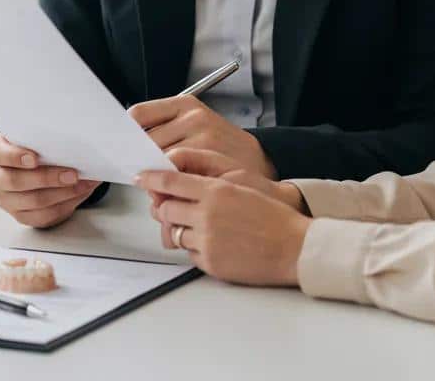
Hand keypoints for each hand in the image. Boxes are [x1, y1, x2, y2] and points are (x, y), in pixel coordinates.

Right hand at [0, 133, 100, 227]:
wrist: (29, 164)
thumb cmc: (31, 146)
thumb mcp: (30, 135)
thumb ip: (41, 137)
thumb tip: (69, 138)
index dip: (16, 157)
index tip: (35, 158)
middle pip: (16, 182)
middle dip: (48, 178)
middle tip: (72, 174)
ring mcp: (5, 199)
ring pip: (33, 202)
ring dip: (62, 193)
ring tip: (82, 184)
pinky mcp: (20, 215)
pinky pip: (43, 216)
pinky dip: (65, 204)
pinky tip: (78, 193)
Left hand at [128, 95, 277, 178]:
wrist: (260, 163)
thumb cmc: (224, 147)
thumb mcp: (198, 125)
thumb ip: (168, 128)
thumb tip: (131, 141)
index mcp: (187, 105)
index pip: (140, 114)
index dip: (127, 131)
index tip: (120, 142)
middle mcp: (194, 119)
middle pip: (146, 140)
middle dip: (140, 157)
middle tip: (138, 168)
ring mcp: (202, 141)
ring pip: (158, 161)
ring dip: (152, 175)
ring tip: (157, 182)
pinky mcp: (207, 163)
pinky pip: (173, 179)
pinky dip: (167, 188)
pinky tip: (173, 190)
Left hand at [146, 148, 305, 246]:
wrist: (292, 245)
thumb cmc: (270, 211)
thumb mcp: (240, 180)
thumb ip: (207, 172)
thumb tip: (178, 170)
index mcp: (215, 191)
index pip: (170, 182)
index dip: (151, 179)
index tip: (141, 177)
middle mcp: (206, 216)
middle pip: (164, 209)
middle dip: (162, 206)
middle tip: (167, 204)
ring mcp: (206, 241)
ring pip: (172, 233)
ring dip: (177, 227)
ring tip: (193, 223)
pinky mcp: (209, 263)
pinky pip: (187, 253)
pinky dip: (192, 245)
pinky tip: (210, 239)